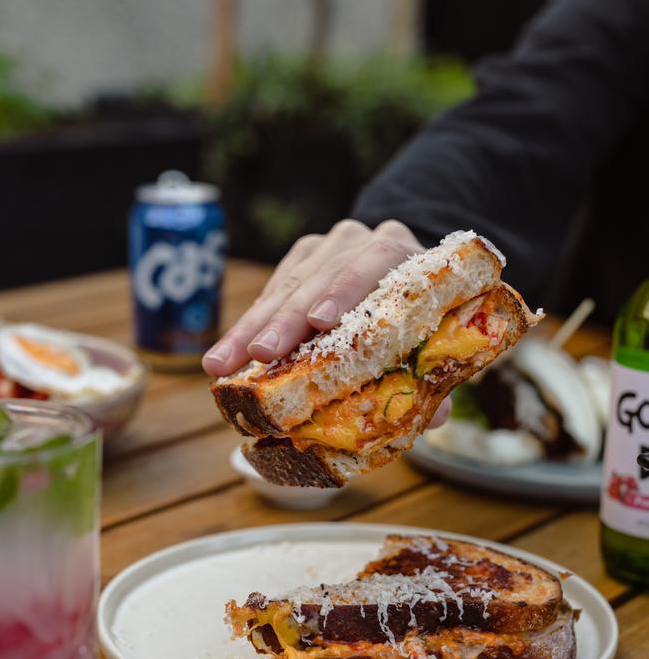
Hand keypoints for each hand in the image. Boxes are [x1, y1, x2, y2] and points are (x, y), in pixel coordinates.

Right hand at [203, 219, 424, 373]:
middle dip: (285, 320)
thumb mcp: (436, 334)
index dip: (345, 291)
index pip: (372, 262)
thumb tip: (437, 417)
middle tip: (259, 354)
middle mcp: (361, 240)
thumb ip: (435, 371)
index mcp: (403, 253)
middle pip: (319, 278)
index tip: (319, 321)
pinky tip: (229, 353)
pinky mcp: (301, 257)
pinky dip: (250, 323)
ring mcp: (327, 246)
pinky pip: (271, 289)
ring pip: (286, 286)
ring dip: (251, 328)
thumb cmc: (423, 313)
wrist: (405, 268)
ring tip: (220, 364)